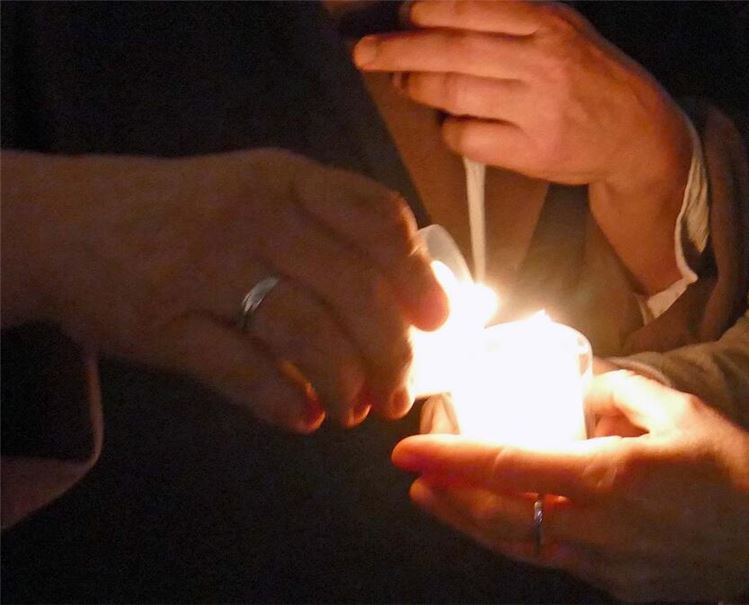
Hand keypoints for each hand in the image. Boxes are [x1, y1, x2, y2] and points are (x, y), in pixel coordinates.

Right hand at [1, 149, 447, 431]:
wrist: (65, 222)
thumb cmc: (185, 213)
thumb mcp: (258, 190)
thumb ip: (329, 225)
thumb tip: (413, 295)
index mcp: (287, 179)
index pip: (377, 219)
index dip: (418, 276)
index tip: (439, 321)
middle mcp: (253, 215)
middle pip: (355, 287)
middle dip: (393, 352)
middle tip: (401, 391)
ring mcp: (205, 267)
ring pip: (307, 331)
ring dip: (347, 381)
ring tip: (357, 409)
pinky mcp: (165, 323)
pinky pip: (243, 369)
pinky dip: (285, 401)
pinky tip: (307, 418)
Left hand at [353, 0, 692, 290]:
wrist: (637, 134)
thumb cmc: (589, 76)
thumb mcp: (563, 29)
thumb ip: (512, 16)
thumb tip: (437, 10)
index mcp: (547, 23)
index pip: (470, 10)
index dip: (426, 12)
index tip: (402, 15)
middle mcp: (542, 62)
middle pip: (453, 50)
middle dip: (399, 50)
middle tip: (365, 52)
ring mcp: (537, 109)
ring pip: (455, 94)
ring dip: (417, 88)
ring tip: (402, 84)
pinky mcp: (533, 152)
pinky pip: (469, 137)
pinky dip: (449, 130)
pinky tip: (449, 123)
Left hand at [392, 371, 748, 601]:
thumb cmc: (737, 473)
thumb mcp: (683, 412)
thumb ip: (621, 393)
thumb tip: (582, 389)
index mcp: (609, 478)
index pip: (510, 467)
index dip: (452, 458)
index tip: (408, 450)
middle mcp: (595, 528)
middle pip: (499, 521)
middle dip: (448, 500)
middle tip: (414, 479)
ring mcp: (604, 566)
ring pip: (520, 548)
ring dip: (474, 523)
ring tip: (440, 500)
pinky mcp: (616, 587)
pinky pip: (556, 559)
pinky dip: (521, 539)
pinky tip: (508, 519)